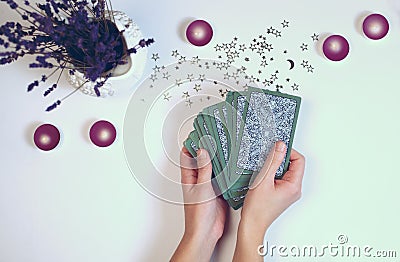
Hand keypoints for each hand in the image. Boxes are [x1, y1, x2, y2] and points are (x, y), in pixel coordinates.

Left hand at [171, 148, 227, 261]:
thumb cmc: (197, 214)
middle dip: (206, 149)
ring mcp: (208, 185)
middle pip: (201, 160)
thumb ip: (203, 169)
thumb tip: (202, 151)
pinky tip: (232, 165)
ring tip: (224, 147)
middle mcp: (198, 180)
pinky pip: (222, 178)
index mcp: (189, 178)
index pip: (187, 156)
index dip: (190, 144)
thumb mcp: (201, 187)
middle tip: (213, 137)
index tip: (197, 134)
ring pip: (213, 168)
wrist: (207, 231)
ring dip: (217, 160)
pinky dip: (226, 171)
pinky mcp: (218, 191)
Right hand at [233, 141, 304, 260]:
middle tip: (268, 158)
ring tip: (264, 170)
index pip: (299, 160)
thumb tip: (281, 146)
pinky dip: (273, 174)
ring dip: (275, 166)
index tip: (277, 148)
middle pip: (294, 165)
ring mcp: (289, 192)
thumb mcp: (264, 179)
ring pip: (286, 171)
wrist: (252, 224)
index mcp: (294, 186)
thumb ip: (273, 161)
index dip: (288, 151)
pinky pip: (281, 178)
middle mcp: (294, 189)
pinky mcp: (282, 194)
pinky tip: (263, 177)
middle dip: (281, 159)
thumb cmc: (257, 208)